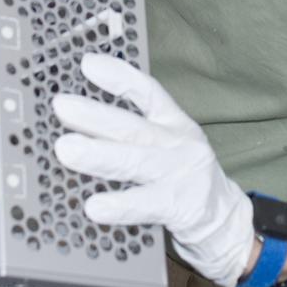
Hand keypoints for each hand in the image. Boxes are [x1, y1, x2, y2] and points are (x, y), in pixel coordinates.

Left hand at [52, 53, 254, 286]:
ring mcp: (181, 174)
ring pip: (134, 162)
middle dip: (94, 116)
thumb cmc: (184, 180)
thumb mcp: (168, 145)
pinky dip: (119, 206)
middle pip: (133, 127)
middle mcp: (178, 144)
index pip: (148, 92)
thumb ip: (135, 131)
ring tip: (65, 149)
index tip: (88, 64)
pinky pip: (145, 205)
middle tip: (61, 106)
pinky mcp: (181, 206)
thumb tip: (81, 120)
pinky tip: (94, 207)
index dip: (119, 76)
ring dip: (97, 155)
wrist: (225, 222)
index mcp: (174, 123)